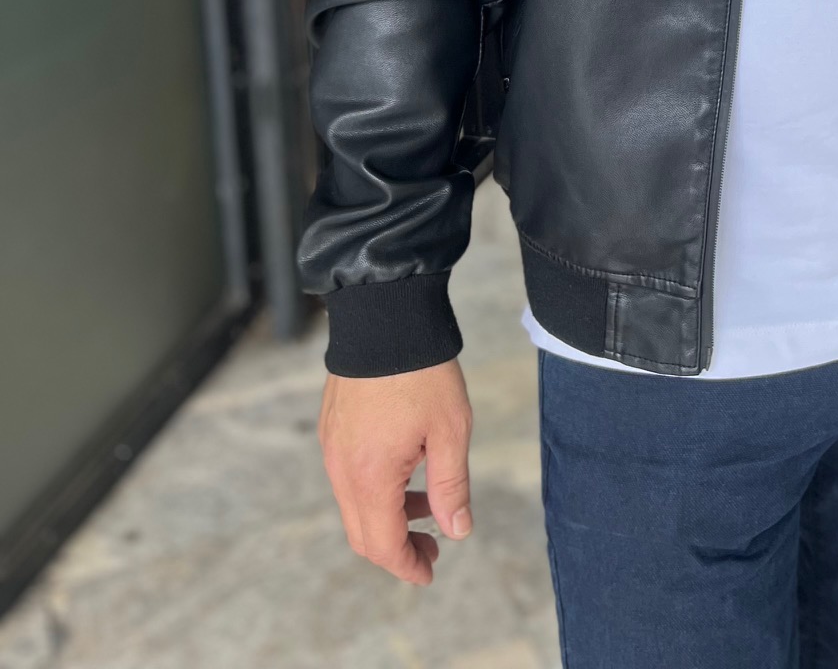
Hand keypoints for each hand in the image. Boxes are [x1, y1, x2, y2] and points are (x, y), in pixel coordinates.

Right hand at [318, 358, 472, 584]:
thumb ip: (451, 486)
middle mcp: (341, 468)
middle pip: (363, 533)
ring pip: (354, 504)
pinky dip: (375, 488)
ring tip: (428, 502)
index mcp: (370, 476)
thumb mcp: (451, 430)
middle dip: (397, 548)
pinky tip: (407, 469)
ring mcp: (332, 447)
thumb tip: (457, 531)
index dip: (407, 566)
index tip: (429, 572)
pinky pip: (348, 476)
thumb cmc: (422, 371)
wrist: (384, 314)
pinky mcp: (331, 427)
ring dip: (388, 515)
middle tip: (432, 545)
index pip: (382, 545)